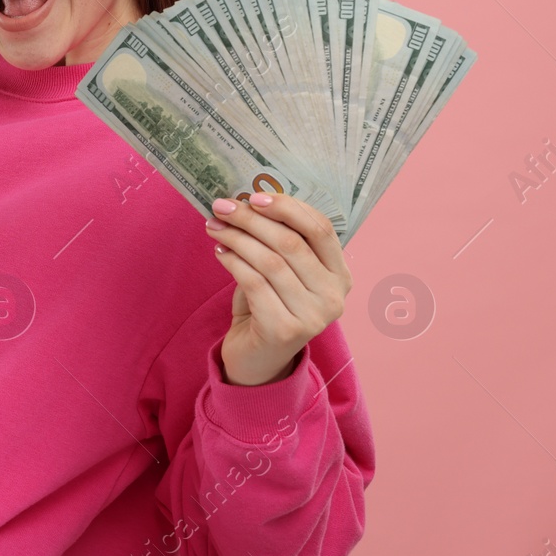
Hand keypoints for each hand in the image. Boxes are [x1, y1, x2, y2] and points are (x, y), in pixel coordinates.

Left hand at [205, 192, 351, 386]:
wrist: (258, 359)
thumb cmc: (269, 306)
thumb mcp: (282, 272)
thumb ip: (279, 242)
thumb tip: (247, 202)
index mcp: (341, 275)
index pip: (321, 229)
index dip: (288, 208)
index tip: (254, 196)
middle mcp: (334, 297)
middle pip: (291, 242)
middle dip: (252, 219)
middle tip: (222, 206)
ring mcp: (313, 316)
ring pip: (270, 261)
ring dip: (236, 238)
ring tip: (214, 226)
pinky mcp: (285, 330)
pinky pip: (253, 283)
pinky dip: (232, 262)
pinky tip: (219, 251)